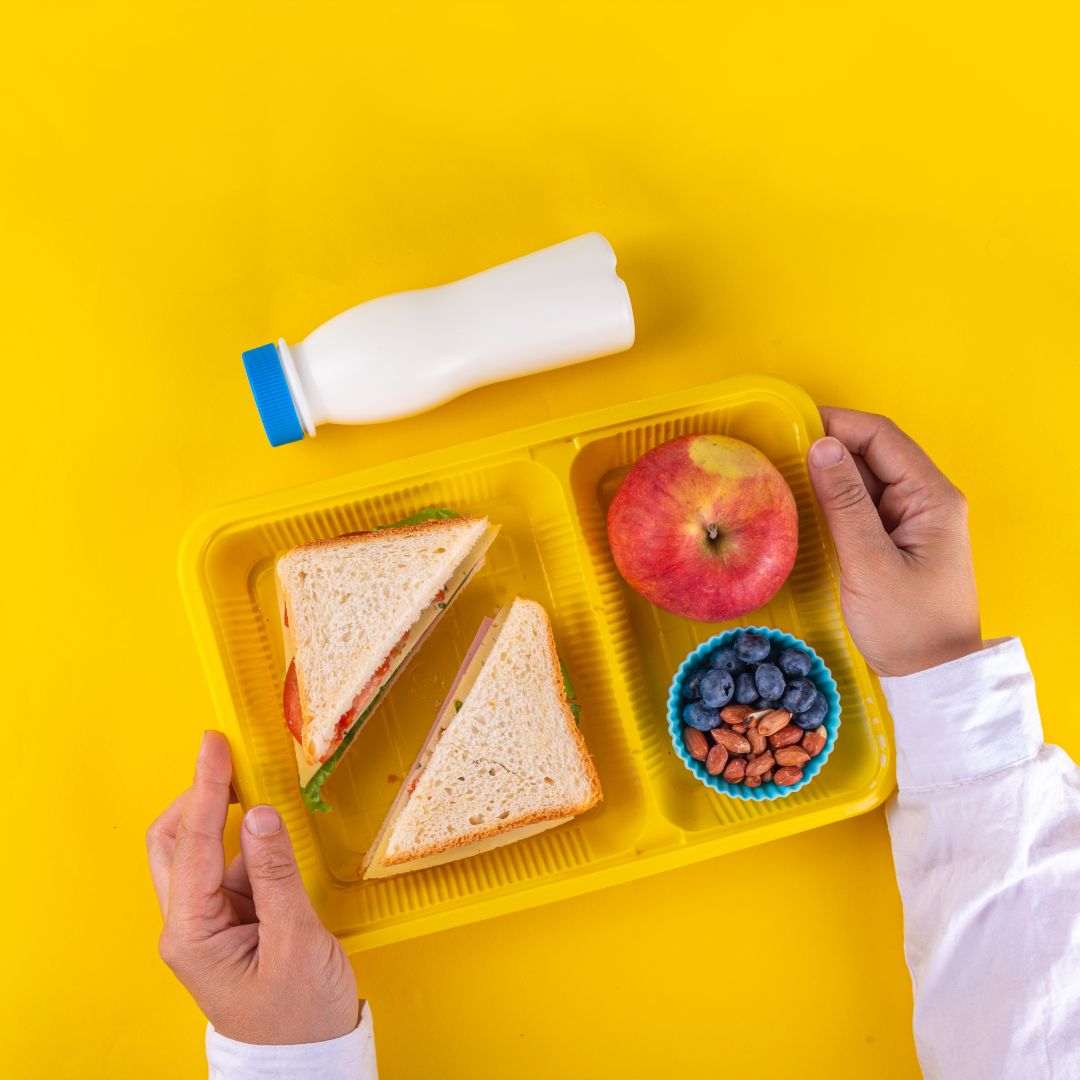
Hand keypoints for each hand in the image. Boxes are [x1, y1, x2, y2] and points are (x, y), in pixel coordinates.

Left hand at [146, 731, 358, 1043]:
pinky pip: (233, 866)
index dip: (204, 786)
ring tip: (258, 785)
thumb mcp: (296, 941)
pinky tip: (273, 830)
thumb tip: (259, 814)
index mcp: (192, 934)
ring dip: (227, 818)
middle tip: (225, 758)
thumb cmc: (299, 1016)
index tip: (214, 745)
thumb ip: (276, 874)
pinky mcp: (233, 920)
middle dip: (195, 796)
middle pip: (172, 841)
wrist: (307, 1061)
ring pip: (202, 851)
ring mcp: (209, 922)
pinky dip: (251, 843)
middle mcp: (189, 925)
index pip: (191, 842)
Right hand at [806, 407, 981, 676]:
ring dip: (827, 474)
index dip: (837, 423)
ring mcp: (911, 520)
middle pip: (872, 453)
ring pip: (863, 479)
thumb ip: (844, 503)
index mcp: (931, 497)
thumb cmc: (908, 626)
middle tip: (776, 452)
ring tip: (781, 476)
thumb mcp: (870, 563)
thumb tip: (821, 447)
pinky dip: (832, 500)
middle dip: (827, 447)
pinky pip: (860, 506)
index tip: (790, 426)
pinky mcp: (895, 540)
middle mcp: (925, 500)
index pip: (881, 437)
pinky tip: (803, 506)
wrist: (932, 678)